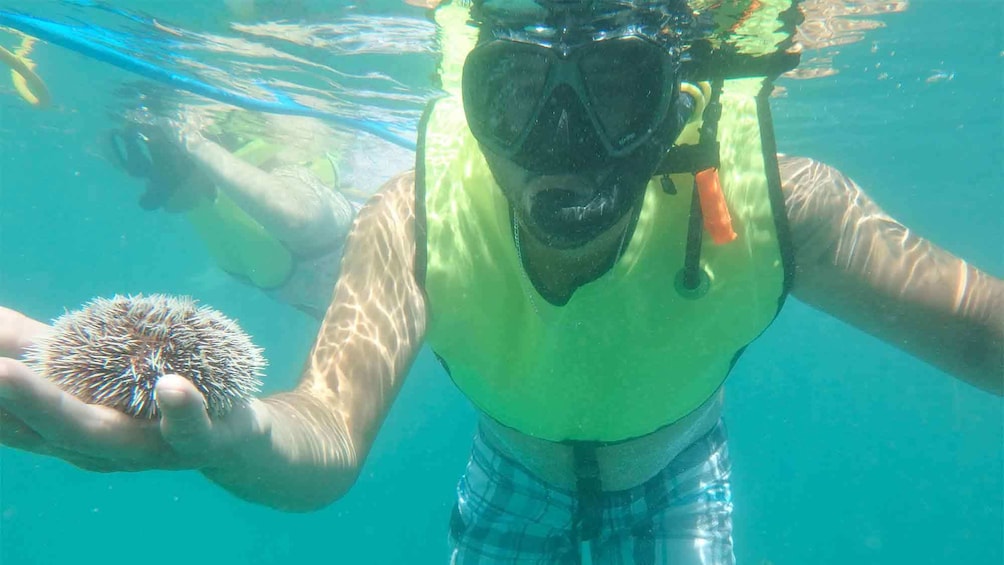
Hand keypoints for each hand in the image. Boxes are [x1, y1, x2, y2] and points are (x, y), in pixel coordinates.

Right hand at [0, 306, 270, 472]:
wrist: (233, 436)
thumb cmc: (148, 398)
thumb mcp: (89, 370)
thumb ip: (36, 347)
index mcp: (64, 431)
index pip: (6, 417)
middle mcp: (95, 449)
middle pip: (35, 425)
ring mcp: (146, 449)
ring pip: (94, 433)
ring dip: (48, 403)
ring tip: (7, 372)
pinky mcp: (200, 439)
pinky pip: (189, 426)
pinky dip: (179, 408)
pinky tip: (169, 385)